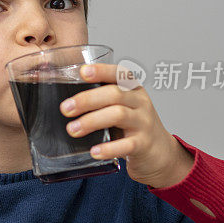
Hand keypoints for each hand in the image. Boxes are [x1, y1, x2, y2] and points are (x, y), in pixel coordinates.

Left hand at [60, 64, 193, 187]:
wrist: (159, 151)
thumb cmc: (132, 125)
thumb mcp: (122, 105)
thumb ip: (100, 99)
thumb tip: (64, 100)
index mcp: (132, 88)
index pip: (120, 73)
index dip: (102, 70)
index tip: (82, 72)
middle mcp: (140, 102)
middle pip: (114, 94)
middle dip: (87, 99)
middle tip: (65, 108)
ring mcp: (143, 123)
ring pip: (118, 115)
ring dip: (91, 121)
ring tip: (72, 129)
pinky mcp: (144, 144)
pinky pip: (126, 145)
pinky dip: (108, 148)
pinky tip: (94, 151)